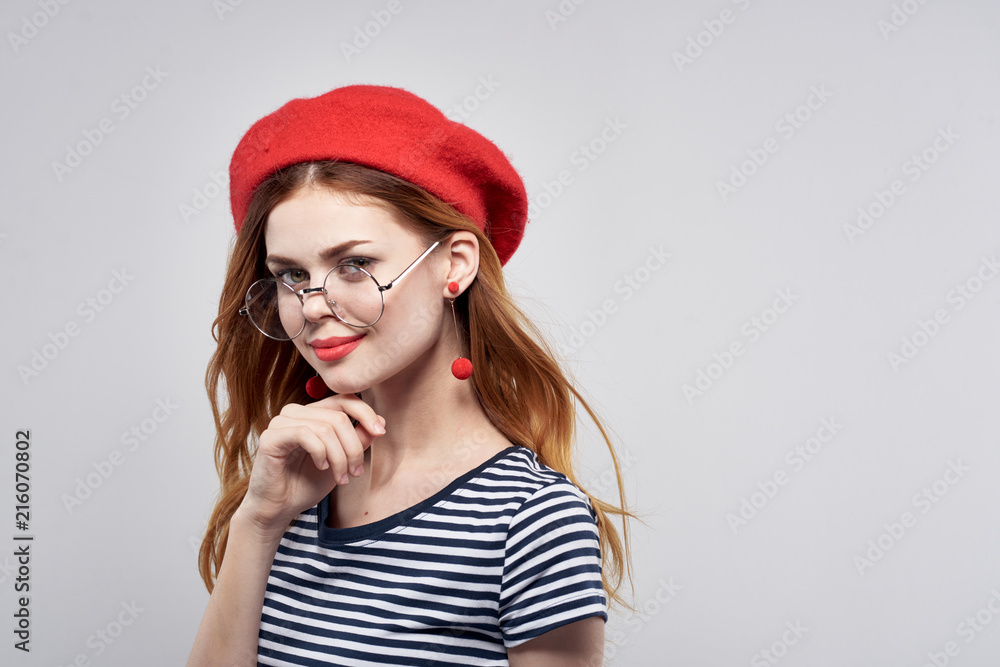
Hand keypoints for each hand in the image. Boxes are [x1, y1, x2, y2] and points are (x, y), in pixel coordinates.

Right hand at [239, 393, 384, 535]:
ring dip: (340, 457)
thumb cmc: (306, 483)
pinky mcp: (270, 437)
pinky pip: (306, 434)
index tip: (381, 432)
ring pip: (326, 428)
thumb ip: (358, 440)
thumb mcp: (341, 460)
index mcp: (312, 413)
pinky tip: (321, 467)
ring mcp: (281, 422)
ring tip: (341, 477)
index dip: (365, 413)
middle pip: (339, 417)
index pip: (344, 399)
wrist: (279, 508)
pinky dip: (320, 453)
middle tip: (356, 472)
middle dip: (353, 448)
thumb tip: (380, 422)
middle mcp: (296, 412)